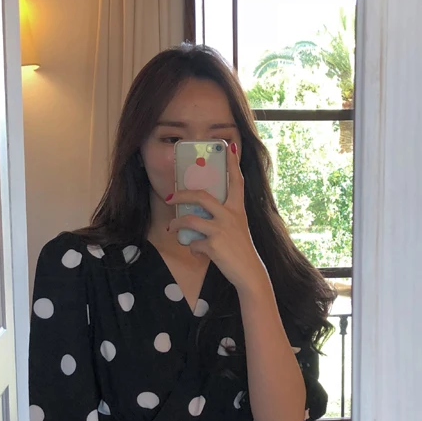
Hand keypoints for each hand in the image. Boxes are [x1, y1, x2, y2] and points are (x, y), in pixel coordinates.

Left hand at [166, 143, 268, 293]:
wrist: (250, 273)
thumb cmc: (241, 252)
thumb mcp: (237, 230)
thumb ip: (222, 220)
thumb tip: (199, 218)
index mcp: (237, 210)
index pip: (236, 182)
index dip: (233, 164)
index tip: (229, 147)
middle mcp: (230, 216)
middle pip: (201, 197)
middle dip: (182, 195)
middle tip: (171, 196)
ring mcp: (221, 230)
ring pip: (190, 220)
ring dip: (177, 224)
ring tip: (172, 228)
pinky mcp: (214, 245)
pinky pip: (194, 243)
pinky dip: (192, 249)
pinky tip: (197, 253)